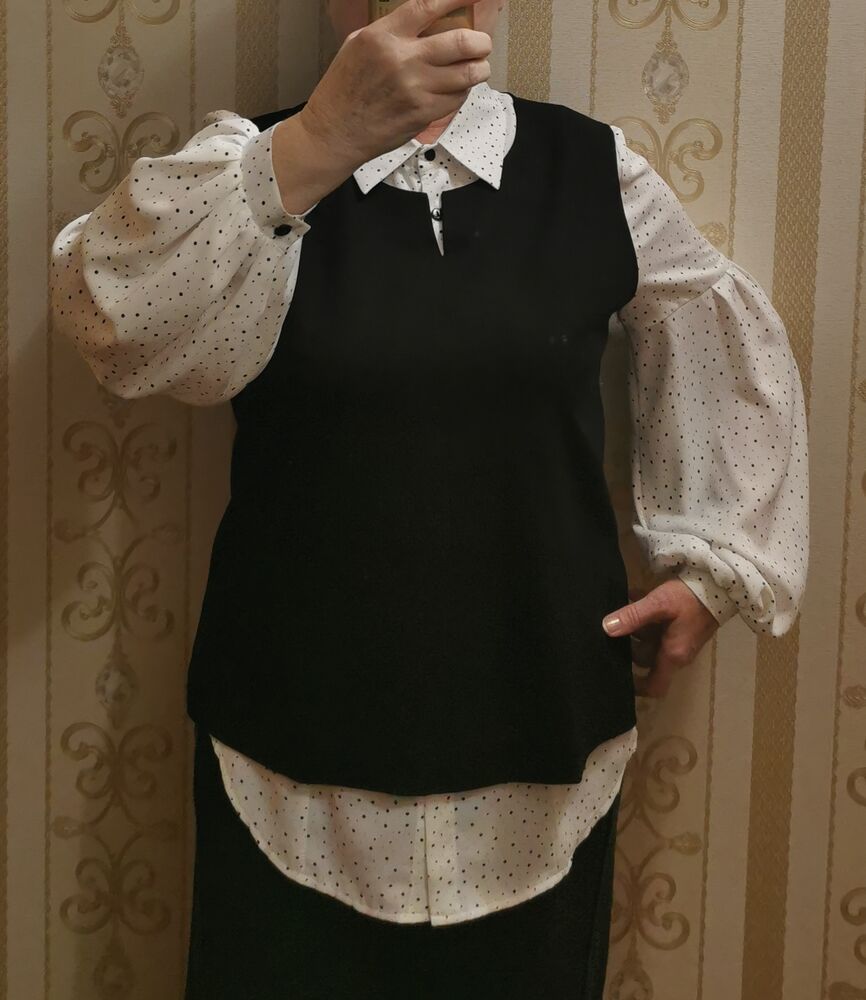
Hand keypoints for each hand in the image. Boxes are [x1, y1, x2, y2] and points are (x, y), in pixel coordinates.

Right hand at [300, 0, 492, 167]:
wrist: (335, 132)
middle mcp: (402, 60)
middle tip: (482, 44)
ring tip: (478, 67)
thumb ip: (391, 31)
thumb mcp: (358, 45)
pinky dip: (462, 91)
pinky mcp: (422, 114)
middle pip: (460, 42)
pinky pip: (457, 98)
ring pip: (466, 74)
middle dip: (480, 42)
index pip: (428, 6)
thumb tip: (425, 21)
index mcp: (383, 36)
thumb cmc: (344, 88)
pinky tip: (457, 89)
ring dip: (479, 69)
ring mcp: (415, 89)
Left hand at [601, 578, 719, 698]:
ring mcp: (679, 640)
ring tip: (617, 607)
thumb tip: (606, 629)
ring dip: (635, 626)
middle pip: (646, 659)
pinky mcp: (682, 626)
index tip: (618, 675)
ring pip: (650, 641)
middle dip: (628, 645)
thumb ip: (633, 616)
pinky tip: (632, 594)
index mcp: (672, 656)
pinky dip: (645, 615)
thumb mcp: (659, 604)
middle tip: (609, 629)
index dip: (636, 687)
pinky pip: (658, 626)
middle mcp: (676, 653)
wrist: (721, 584)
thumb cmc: (690, 598)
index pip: (654, 687)